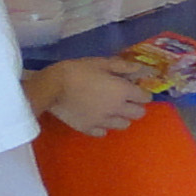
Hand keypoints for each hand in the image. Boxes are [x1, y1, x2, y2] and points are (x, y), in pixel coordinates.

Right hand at [31, 58, 151, 135]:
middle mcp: (117, 109)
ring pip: (123, 125)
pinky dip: (103, 126)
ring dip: (121, 117)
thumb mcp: (100, 63)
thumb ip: (122, 67)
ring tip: (111, 109)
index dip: (142, 93)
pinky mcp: (88, 129)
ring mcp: (103, 121)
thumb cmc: (76, 70)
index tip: (136, 89)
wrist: (51, 87)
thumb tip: (139, 69)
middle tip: (126, 100)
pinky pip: (103, 132)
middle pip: (138, 114)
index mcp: (122, 91)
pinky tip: (97, 118)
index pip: (144, 98)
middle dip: (136, 107)